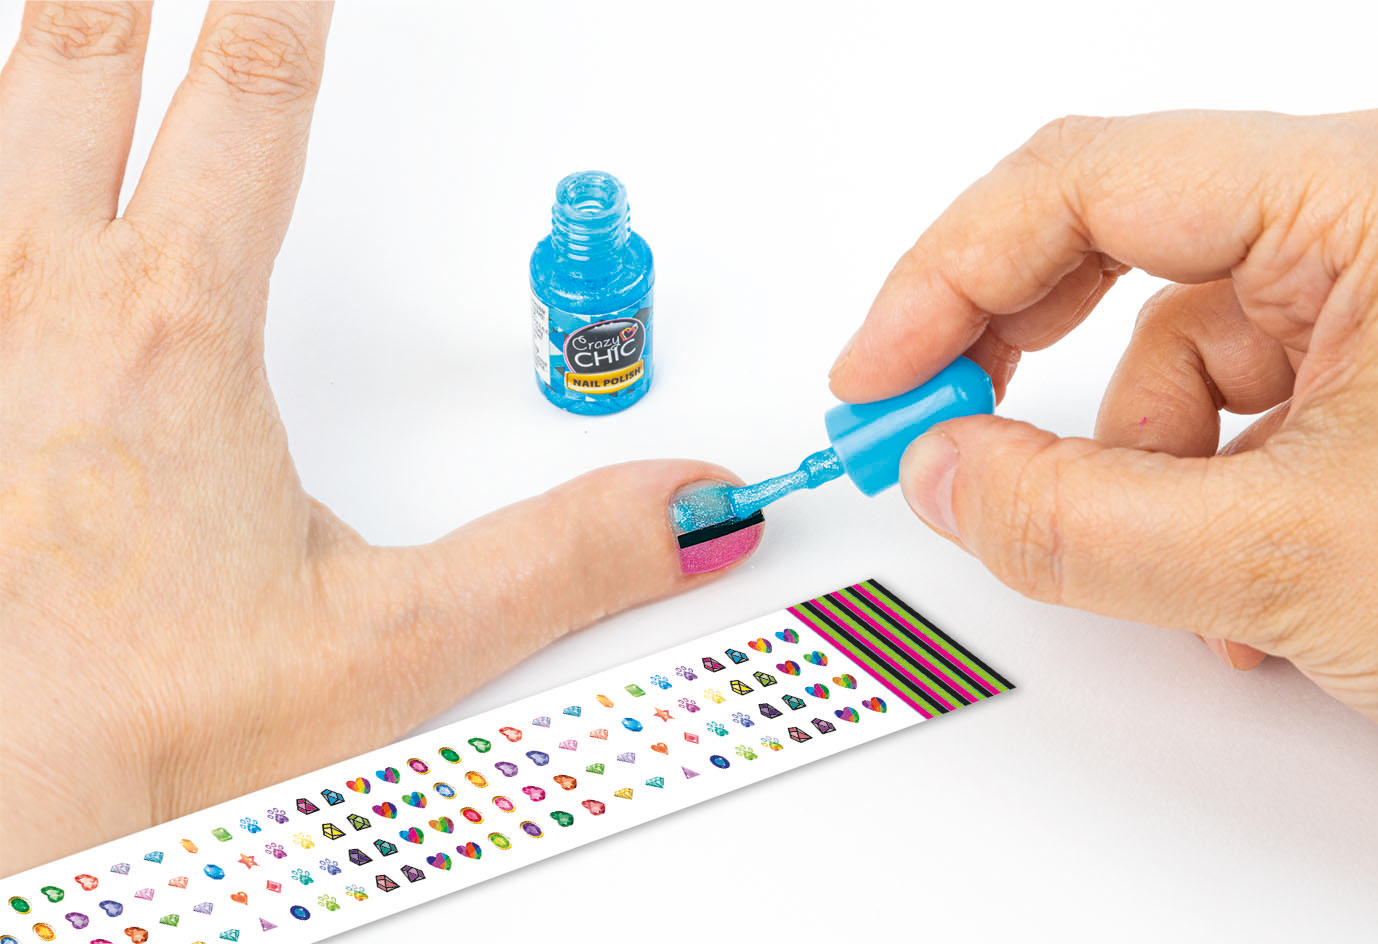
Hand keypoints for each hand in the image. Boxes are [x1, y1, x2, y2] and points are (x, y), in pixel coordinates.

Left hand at [0, 2, 757, 874]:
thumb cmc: (148, 726)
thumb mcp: (392, 643)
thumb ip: (560, 560)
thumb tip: (689, 507)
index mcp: (174, 338)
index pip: (247, 104)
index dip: (280, 7)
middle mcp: (39, 311)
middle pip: (72, 67)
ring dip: (26, 58)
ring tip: (59, 24)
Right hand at [830, 108, 1377, 740]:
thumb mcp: (1296, 561)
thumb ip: (1080, 522)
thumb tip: (940, 474)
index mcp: (1376, 194)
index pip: (1088, 179)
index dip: (948, 273)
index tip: (874, 373)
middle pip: (1120, 239)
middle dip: (1017, 350)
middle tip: (933, 427)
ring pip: (1178, 348)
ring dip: (1136, 469)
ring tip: (1179, 584)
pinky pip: (1239, 404)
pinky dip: (1204, 494)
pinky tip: (1243, 587)